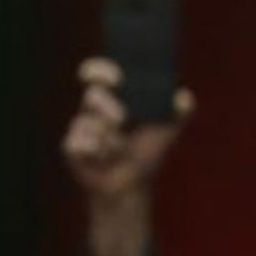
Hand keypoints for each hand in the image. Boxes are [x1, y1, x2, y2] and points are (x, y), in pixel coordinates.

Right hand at [62, 57, 193, 200]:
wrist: (130, 185)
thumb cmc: (144, 155)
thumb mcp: (164, 131)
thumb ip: (176, 112)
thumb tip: (185, 96)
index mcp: (111, 99)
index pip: (99, 75)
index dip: (99, 70)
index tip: (111, 75)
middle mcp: (92, 110)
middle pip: (92, 95)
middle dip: (108, 108)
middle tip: (121, 120)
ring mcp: (80, 128)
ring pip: (88, 123)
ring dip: (108, 140)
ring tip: (118, 152)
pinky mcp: (71, 147)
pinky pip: (78, 143)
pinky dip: (95, 152)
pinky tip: (102, 161)